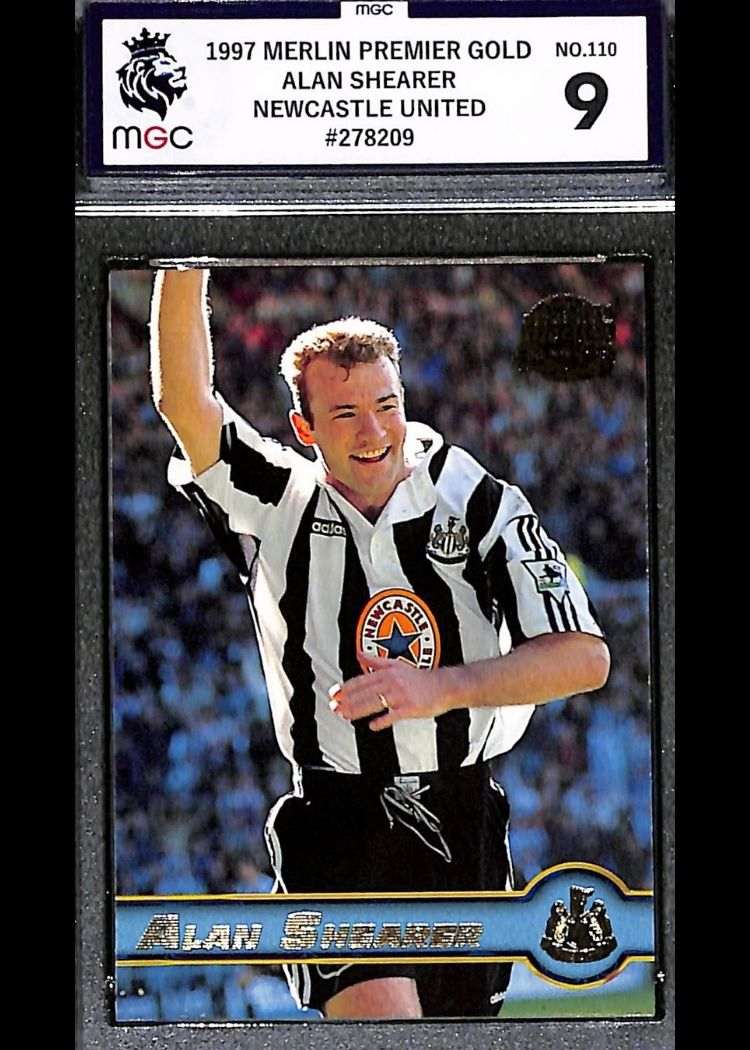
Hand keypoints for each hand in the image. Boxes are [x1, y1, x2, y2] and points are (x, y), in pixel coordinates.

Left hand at [328, 652, 456, 730]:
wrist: (444, 686)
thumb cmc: (421, 677)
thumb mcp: (397, 664)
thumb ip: (376, 661)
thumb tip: (359, 654)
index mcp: (388, 672)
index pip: (361, 680)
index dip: (346, 687)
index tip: (334, 693)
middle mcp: (392, 682)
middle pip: (364, 693)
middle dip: (347, 701)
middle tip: (334, 707)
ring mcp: (401, 696)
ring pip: (374, 703)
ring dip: (357, 711)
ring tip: (345, 716)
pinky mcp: (410, 708)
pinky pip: (392, 716)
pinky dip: (381, 721)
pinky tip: (372, 725)